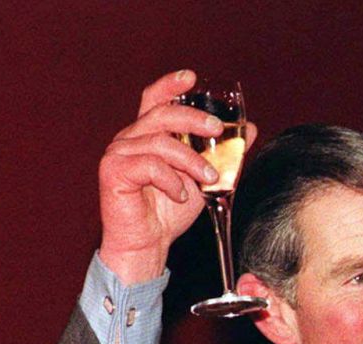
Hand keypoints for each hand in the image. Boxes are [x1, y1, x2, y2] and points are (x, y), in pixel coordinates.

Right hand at [97, 70, 257, 282]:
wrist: (148, 244)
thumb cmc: (170, 212)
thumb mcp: (204, 180)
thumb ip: (222, 154)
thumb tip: (248, 130)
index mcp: (149, 136)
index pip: (155, 100)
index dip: (170, 86)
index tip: (191, 79)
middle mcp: (130, 139)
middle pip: (161, 115)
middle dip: (192, 119)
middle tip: (217, 129)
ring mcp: (119, 153)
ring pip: (159, 142)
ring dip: (191, 159)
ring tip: (209, 178)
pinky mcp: (113, 172)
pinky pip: (149, 166)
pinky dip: (171, 180)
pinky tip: (180, 196)